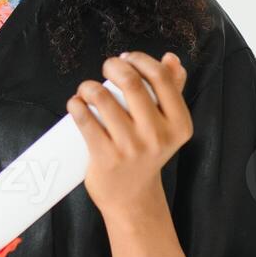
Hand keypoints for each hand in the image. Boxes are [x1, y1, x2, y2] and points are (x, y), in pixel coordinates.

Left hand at [67, 51, 192, 223]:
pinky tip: (76, 104)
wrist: (132, 197)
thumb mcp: (167, 125)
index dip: (140, 60)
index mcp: (179, 124)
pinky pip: (85, 120)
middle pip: (131, 82)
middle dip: (113, 66)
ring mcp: (131, 148)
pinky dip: (76, 105)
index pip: (161, 77)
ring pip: (103, 98)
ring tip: (87, 91)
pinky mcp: (106, 157)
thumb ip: (172, 91)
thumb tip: (172, 59)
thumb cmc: (147, 152)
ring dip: (89, 86)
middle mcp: (158, 136)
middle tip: (106, 68)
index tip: (126, 59)